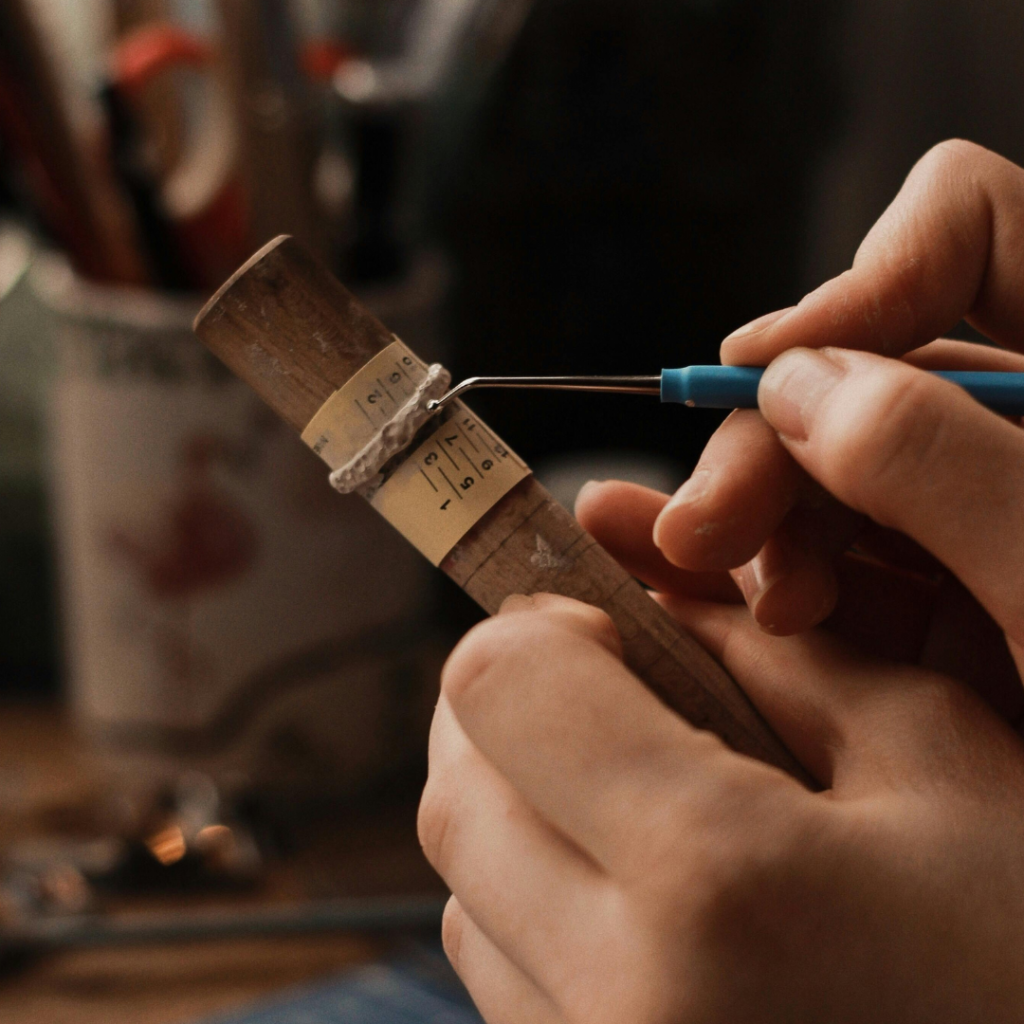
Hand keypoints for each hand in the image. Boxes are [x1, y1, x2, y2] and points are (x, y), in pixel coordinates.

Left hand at [420, 583, 1023, 1022]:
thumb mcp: (944, 768)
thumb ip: (783, 663)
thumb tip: (660, 610)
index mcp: (715, 879)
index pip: (502, 690)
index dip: (533, 630)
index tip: (593, 626)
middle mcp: (621, 1001)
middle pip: (455, 798)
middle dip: (501, 714)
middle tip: (586, 686)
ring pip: (464, 899)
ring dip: (513, 812)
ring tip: (615, 790)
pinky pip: (504, 985)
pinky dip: (530, 909)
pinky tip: (634, 894)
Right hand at [651, 141, 1023, 702]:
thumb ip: (942, 465)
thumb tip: (793, 379)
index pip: (973, 228)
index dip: (859, 291)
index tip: (765, 380)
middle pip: (875, 364)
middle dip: (773, 440)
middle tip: (701, 531)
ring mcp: (1002, 505)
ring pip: (850, 463)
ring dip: (778, 518)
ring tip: (759, 602)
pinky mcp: (973, 584)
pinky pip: (864, 549)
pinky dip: (804, 574)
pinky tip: (765, 615)